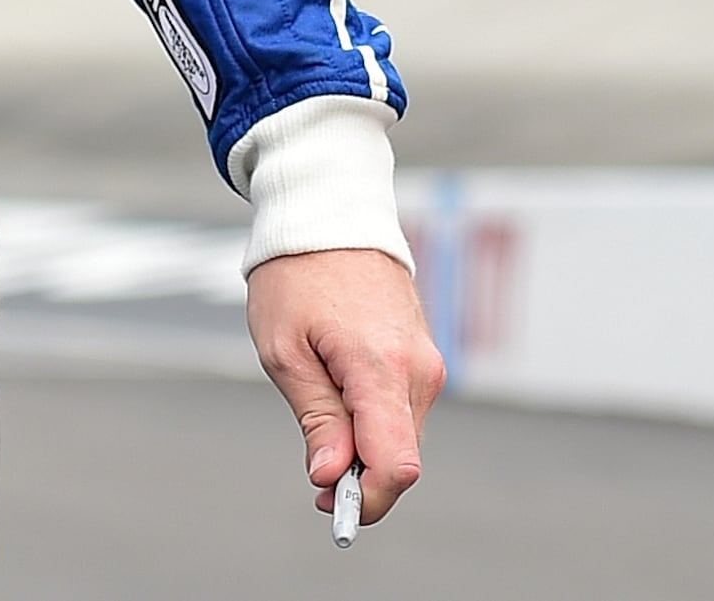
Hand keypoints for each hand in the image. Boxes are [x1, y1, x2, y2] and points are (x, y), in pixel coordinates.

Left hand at [247, 247, 443, 527]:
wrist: (331, 213)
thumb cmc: (298, 275)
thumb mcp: (286, 351)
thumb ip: (317, 419)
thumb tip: (331, 476)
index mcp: (382, 367)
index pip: (396, 465)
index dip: (364, 500)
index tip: (324, 500)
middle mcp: (419, 369)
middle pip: (400, 459)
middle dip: (358, 476)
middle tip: (311, 464)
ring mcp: (427, 361)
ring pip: (402, 437)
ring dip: (365, 448)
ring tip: (320, 406)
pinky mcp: (424, 356)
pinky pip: (404, 410)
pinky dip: (376, 423)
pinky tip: (341, 394)